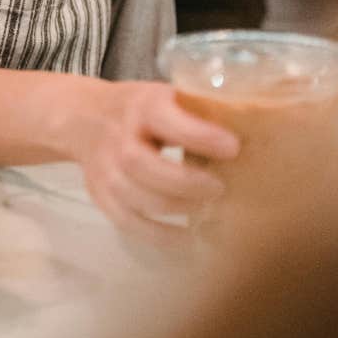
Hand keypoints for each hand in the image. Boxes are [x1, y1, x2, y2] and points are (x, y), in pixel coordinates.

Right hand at [47, 79, 239, 243]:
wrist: (84, 119)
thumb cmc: (141, 110)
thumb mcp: (164, 97)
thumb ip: (196, 114)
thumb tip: (253, 133)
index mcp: (142, 106)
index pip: (167, 120)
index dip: (200, 136)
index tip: (233, 148)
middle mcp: (119, 138)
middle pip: (145, 166)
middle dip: (186, 183)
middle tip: (220, 188)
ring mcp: (105, 171)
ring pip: (138, 198)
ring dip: (177, 209)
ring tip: (207, 211)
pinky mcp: (101, 197)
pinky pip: (129, 223)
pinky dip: (160, 236)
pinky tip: (187, 240)